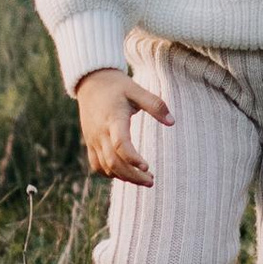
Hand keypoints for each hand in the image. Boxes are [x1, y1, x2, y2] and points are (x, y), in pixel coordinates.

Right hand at [74, 66, 169, 184]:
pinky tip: (125, 175)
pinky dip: (110, 173)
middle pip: (113, 162)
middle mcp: (101, 132)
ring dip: (124, 177)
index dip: (133, 158)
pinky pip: (97, 165)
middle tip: (151, 181)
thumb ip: (155, 105)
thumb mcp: (136, 89)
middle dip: (132, 176)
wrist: (91, 81)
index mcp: (113, 118)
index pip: (121, 144)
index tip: (147, 166)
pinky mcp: (90, 142)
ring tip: (144, 180)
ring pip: (106, 167)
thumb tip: (172, 122)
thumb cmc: (117, 86)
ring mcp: (93, 139)